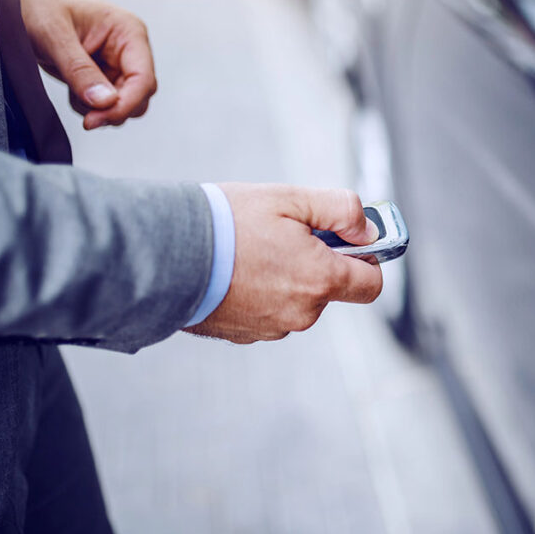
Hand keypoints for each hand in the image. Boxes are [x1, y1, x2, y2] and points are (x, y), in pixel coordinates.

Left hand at [17, 0, 156, 129]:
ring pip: (125, 103)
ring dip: (101, 110)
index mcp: (128, 32)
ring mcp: (118, 63)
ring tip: (74, 93)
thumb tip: (105, 102)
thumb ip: (80, 70)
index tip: (97, 118)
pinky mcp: (104, 74)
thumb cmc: (40, 2)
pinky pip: (107, 102)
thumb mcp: (55, 35)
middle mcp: (129, 49)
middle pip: (140, 95)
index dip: (125, 104)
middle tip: (87, 117)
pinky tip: (73, 90)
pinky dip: (90, 106)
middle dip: (114, 110)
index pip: (143, 78)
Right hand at [187, 186, 382, 344]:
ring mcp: (271, 328)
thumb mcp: (291, 199)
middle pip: (330, 289)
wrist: (163, 254)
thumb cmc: (227, 222)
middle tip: (286, 232)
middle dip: (318, 261)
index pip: (372, 284)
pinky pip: (268, 311)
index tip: (350, 240)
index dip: (368, 259)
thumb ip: (342, 211)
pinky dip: (260, 292)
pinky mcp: (244, 335)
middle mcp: (302, 313)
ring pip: (297, 300)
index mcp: (320, 280)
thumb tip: (368, 231)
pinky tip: (236, 268)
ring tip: (252, 248)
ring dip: (286, 276)